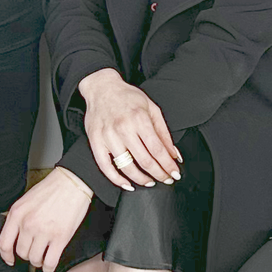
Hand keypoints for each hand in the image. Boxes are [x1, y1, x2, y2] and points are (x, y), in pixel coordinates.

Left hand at [1, 166, 93, 271]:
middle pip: (21, 253)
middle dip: (27, 255)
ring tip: (43, 255)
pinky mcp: (60, 238)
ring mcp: (44, 231)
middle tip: (34, 251)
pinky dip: (49, 267)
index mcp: (17, 213)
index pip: (4, 243)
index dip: (6, 256)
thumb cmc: (51, 189)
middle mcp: (28, 224)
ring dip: (39, 260)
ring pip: (34, 259)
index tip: (10, 260)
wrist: (72, 182)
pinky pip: (50, 262)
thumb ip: (18, 218)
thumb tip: (15, 236)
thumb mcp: (26, 200)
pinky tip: (50, 263)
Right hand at [79, 68, 180, 187]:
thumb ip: (164, 133)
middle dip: (159, 174)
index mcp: (139, 118)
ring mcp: (108, 136)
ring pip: (127, 166)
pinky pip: (105, 167)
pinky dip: (117, 179)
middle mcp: (123, 128)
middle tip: (166, 180)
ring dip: (141, 179)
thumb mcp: (151, 109)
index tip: (175, 173)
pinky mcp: (96, 142)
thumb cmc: (127, 97)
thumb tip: (174, 154)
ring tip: (150, 182)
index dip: (168, 165)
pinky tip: (127, 184)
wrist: (102, 88)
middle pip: (145, 160)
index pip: (157, 149)